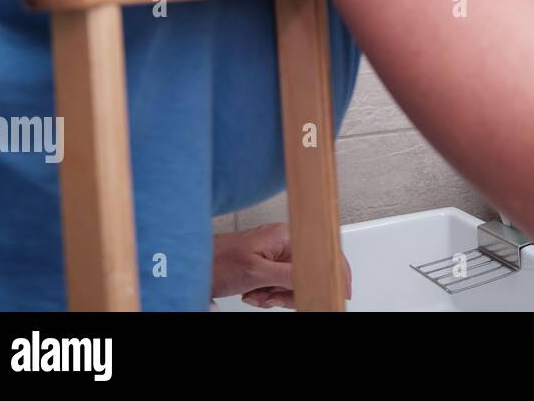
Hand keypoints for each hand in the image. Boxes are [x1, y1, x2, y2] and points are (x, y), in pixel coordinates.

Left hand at [211, 222, 352, 308]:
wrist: (192, 264)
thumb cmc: (218, 261)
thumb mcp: (257, 272)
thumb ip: (289, 275)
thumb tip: (315, 277)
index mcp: (287, 236)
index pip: (324, 251)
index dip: (335, 272)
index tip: (341, 290)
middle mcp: (285, 243)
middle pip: (310, 272)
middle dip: (293, 290)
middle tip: (276, 298)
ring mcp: (276, 255)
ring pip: (295, 282)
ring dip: (278, 295)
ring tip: (259, 294)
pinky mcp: (268, 266)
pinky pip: (281, 285)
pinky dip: (270, 295)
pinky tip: (255, 293)